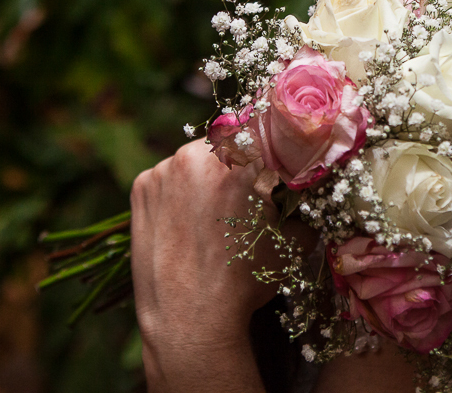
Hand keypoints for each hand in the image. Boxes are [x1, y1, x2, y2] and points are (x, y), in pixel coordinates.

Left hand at [131, 139, 309, 390]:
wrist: (190, 319)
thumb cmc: (245, 278)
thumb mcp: (291, 239)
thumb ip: (303, 205)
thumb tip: (311, 194)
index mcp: (239, 160)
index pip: (265, 132)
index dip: (275, 148)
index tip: (278, 166)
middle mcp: (195, 155)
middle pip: (227, 143)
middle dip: (238, 163)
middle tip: (245, 195)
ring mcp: (163, 170)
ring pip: (195, 159)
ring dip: (207, 175)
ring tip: (215, 215)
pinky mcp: (141, 188)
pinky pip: (169, 177)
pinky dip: (180, 191)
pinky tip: (189, 222)